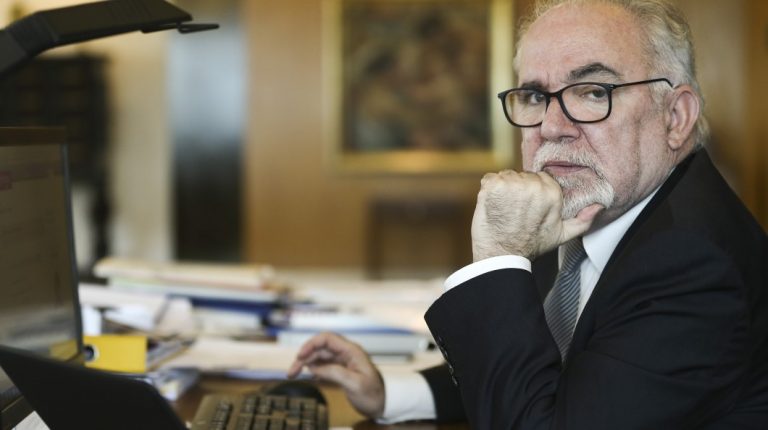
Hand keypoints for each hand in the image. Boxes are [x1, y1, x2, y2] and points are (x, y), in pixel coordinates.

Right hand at [287, 332, 384, 417]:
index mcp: (351, 351)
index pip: (327, 338)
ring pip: (319, 356)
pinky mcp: (340, 370)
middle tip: (291, 371)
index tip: (299, 356)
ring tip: (293, 374)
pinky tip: (308, 375)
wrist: (382, 404)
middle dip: (304, 356)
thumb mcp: (354, 384)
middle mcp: (345, 353)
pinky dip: (313, 369)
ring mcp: (342, 361)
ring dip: (306, 363)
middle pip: (320, 348)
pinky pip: (323, 365)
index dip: (311, 344)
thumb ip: (335, 373)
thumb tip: (314, 367)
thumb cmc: (372, 394)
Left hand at [471, 170, 602, 260]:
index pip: (540, 178)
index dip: (532, 192)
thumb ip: (582, 220)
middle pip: (523, 176)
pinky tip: (492, 205)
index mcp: (552, 193)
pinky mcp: (493, 186)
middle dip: (518, 190)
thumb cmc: (531, 246)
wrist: (501, 256)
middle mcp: (533, 186)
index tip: (527, 206)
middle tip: (515, 211)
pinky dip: (488, 190)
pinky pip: (490, 178)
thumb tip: (598, 206)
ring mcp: (511, 185)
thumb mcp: (562, 235)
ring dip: (503, 190)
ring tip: (504, 210)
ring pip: (507, 176)